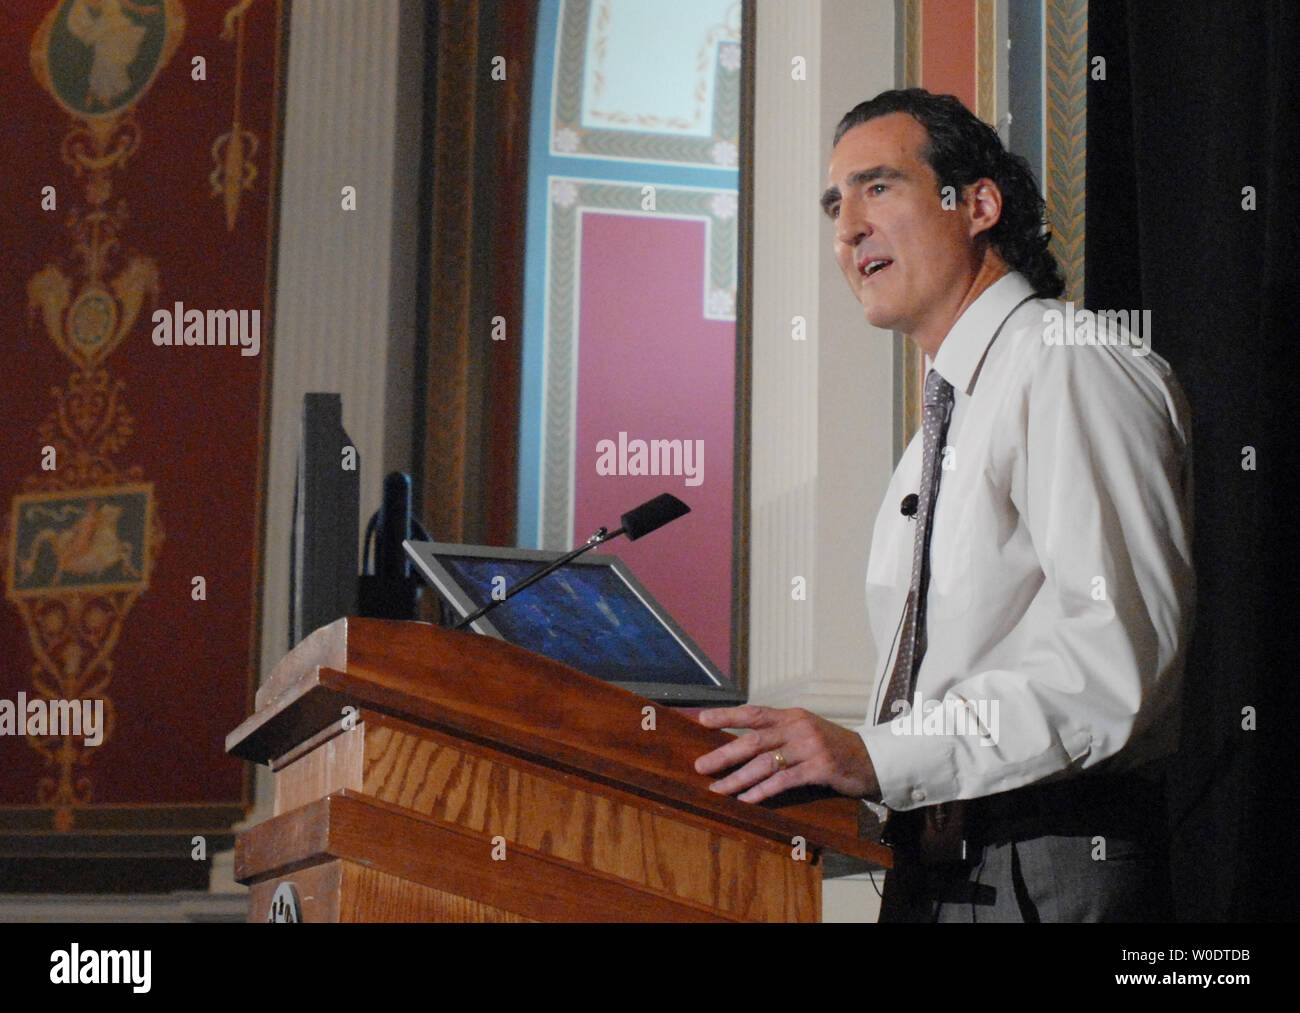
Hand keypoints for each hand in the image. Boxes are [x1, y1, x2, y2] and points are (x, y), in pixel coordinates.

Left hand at [692, 705, 879, 803]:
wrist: (872, 760)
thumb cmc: (834, 747)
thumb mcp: (807, 732)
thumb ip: (780, 734)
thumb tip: (742, 744)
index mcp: (792, 716)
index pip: (754, 712)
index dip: (727, 715)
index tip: (702, 719)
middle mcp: (798, 727)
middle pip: (754, 739)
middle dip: (724, 753)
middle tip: (700, 765)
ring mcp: (810, 747)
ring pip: (765, 763)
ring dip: (738, 778)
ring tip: (717, 789)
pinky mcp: (820, 768)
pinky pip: (784, 781)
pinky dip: (762, 791)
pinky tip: (746, 800)